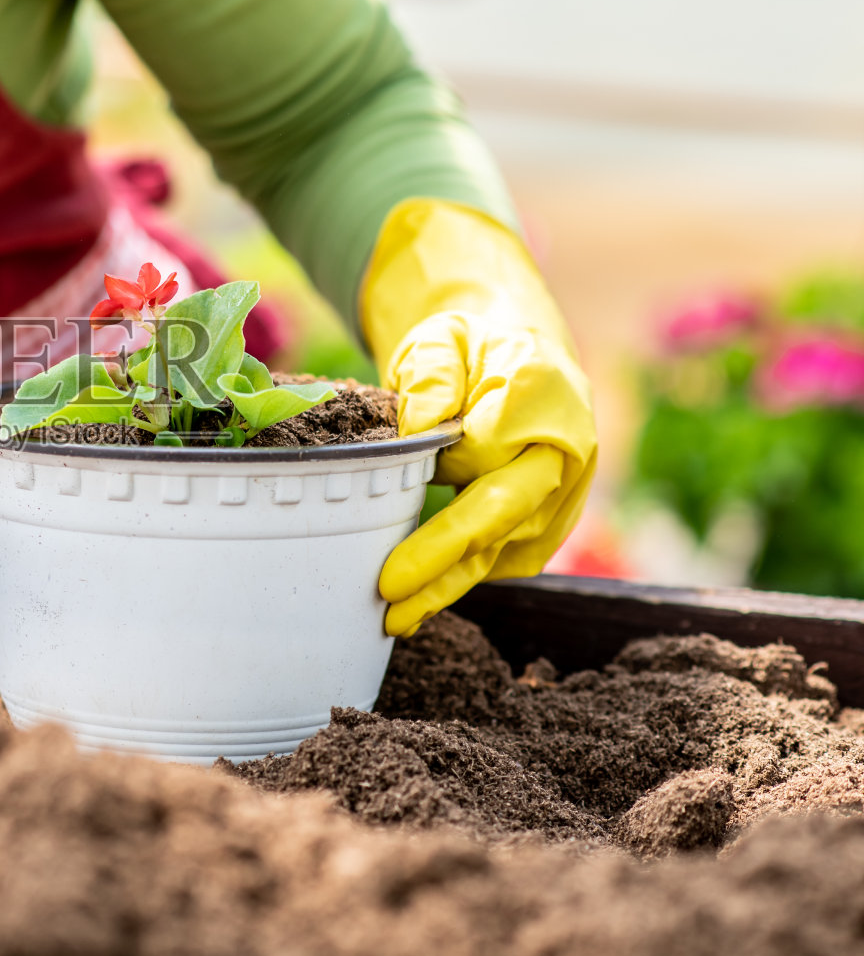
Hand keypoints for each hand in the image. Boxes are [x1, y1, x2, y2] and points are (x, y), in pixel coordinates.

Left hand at [361, 199, 597, 636]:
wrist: (515, 354)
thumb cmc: (469, 346)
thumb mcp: (441, 337)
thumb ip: (432, 374)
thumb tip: (422, 428)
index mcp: (544, 393)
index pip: (493, 447)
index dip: (447, 478)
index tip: (414, 475)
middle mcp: (567, 451)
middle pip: (502, 513)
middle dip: (444, 558)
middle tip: (388, 591)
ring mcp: (563, 494)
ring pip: (502, 548)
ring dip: (448, 584)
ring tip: (392, 617)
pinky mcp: (548, 523)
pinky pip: (503, 558)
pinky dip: (459, 580)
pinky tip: (416, 601)